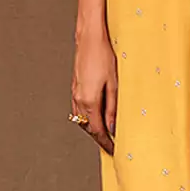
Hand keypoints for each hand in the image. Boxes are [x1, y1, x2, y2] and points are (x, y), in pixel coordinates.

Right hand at [71, 26, 117, 154]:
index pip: (97, 130)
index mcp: (89, 101)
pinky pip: (79, 109)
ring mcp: (75, 93)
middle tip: (111, 146)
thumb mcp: (114, 84)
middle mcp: (79, 99)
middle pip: (88, 127)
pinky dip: (87, 117)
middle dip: (99, 138)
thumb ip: (112, 108)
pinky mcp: (75, 87)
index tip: (114, 151)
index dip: (106, 143)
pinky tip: (95, 116)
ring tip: (106, 134)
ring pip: (82, 119)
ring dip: (93, 128)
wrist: (89, 39)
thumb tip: (112, 127)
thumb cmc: (104, 57)